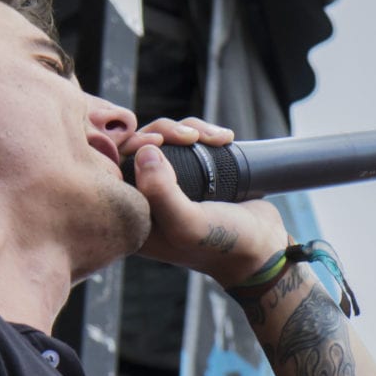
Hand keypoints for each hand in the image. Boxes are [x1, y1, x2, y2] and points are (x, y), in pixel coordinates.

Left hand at [125, 116, 289, 285]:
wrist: (264, 247)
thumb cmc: (223, 245)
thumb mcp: (188, 225)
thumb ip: (161, 193)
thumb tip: (145, 151)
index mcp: (134, 217)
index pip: (111, 168)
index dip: (130, 145)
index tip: (159, 143)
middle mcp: (146, 199)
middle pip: (137, 146)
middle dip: (164, 131)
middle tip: (191, 137)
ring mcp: (169, 184)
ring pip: (162, 138)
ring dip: (188, 129)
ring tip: (216, 138)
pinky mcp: (191, 173)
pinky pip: (185, 141)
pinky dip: (203, 133)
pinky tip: (224, 139)